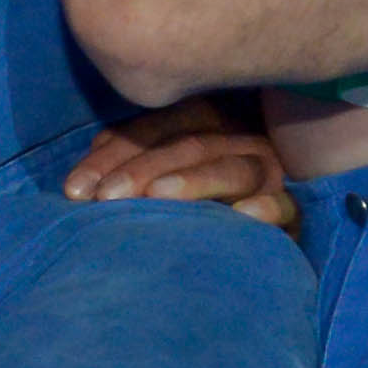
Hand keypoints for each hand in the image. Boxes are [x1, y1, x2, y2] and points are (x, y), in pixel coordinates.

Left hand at [63, 91, 296, 229]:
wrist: (249, 245)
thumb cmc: (193, 208)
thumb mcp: (157, 179)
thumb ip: (126, 166)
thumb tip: (81, 182)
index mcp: (206, 122)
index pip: (158, 128)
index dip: (114, 153)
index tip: (76, 189)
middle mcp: (239, 139)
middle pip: (192, 143)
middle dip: (143, 168)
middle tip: (106, 198)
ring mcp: (269, 174)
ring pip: (235, 168)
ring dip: (196, 180)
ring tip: (157, 197)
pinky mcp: (291, 213)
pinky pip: (286, 206)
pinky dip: (267, 208)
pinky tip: (242, 215)